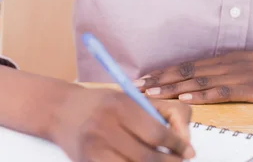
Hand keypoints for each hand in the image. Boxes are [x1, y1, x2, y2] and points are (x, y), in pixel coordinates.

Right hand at [50, 85, 194, 160]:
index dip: (177, 145)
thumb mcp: (131, 98)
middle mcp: (106, 126)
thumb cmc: (104, 103)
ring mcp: (95, 148)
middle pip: (147, 156)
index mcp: (121, 105)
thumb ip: (160, 112)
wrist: (61, 110)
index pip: (157, 132)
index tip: (188, 151)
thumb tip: (183, 138)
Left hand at [135, 49, 252, 103]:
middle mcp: (229, 63)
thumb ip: (232, 70)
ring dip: (172, 87)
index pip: (189, 64)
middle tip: (136, 86)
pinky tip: (187, 98)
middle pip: (187, 70)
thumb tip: (211, 79)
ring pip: (198, 80)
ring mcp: (240, 74)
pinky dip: (202, 94)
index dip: (165, 71)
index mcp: (228, 58)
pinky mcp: (252, 87)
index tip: (144, 77)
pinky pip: (222, 90)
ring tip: (151, 94)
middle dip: (160, 79)